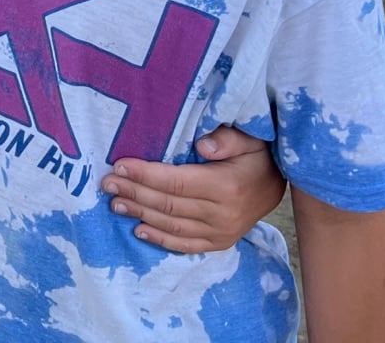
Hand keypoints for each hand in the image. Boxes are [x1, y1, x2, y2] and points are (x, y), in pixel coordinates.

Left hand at [101, 126, 285, 253]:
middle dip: (134, 193)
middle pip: (168, 204)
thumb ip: (227, 139)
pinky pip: (186, 245)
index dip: (145, 175)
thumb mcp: (248, 139)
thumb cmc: (257, 156)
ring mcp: (221, 232)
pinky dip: (161, 239)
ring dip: (140, 214)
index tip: (119, 166)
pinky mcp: (219, 242)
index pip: (175, 181)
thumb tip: (202, 145)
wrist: (277, 186)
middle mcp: (222, 214)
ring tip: (115, 203)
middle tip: (107, 183)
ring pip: (172, 225)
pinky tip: (138, 231)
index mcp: (226, 186)